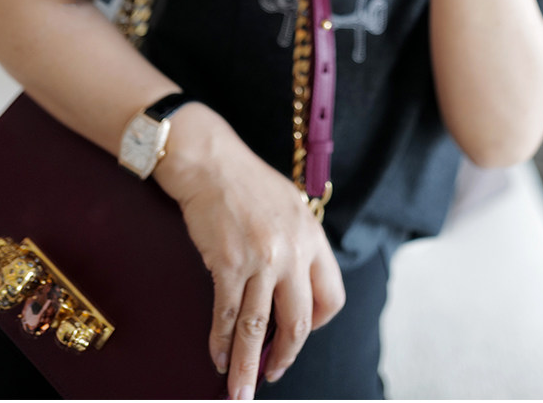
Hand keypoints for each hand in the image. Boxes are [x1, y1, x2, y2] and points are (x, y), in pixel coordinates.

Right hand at [154, 104, 344, 399]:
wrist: (211, 162)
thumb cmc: (246, 181)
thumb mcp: (290, 206)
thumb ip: (299, 243)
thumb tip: (295, 282)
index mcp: (313, 237)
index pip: (330, 296)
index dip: (317, 323)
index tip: (300, 333)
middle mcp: (293, 252)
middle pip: (298, 321)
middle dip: (285, 356)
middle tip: (273, 373)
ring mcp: (261, 259)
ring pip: (258, 328)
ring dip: (248, 365)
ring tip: (241, 391)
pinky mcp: (228, 264)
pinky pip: (227, 315)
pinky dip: (221, 342)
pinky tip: (218, 357)